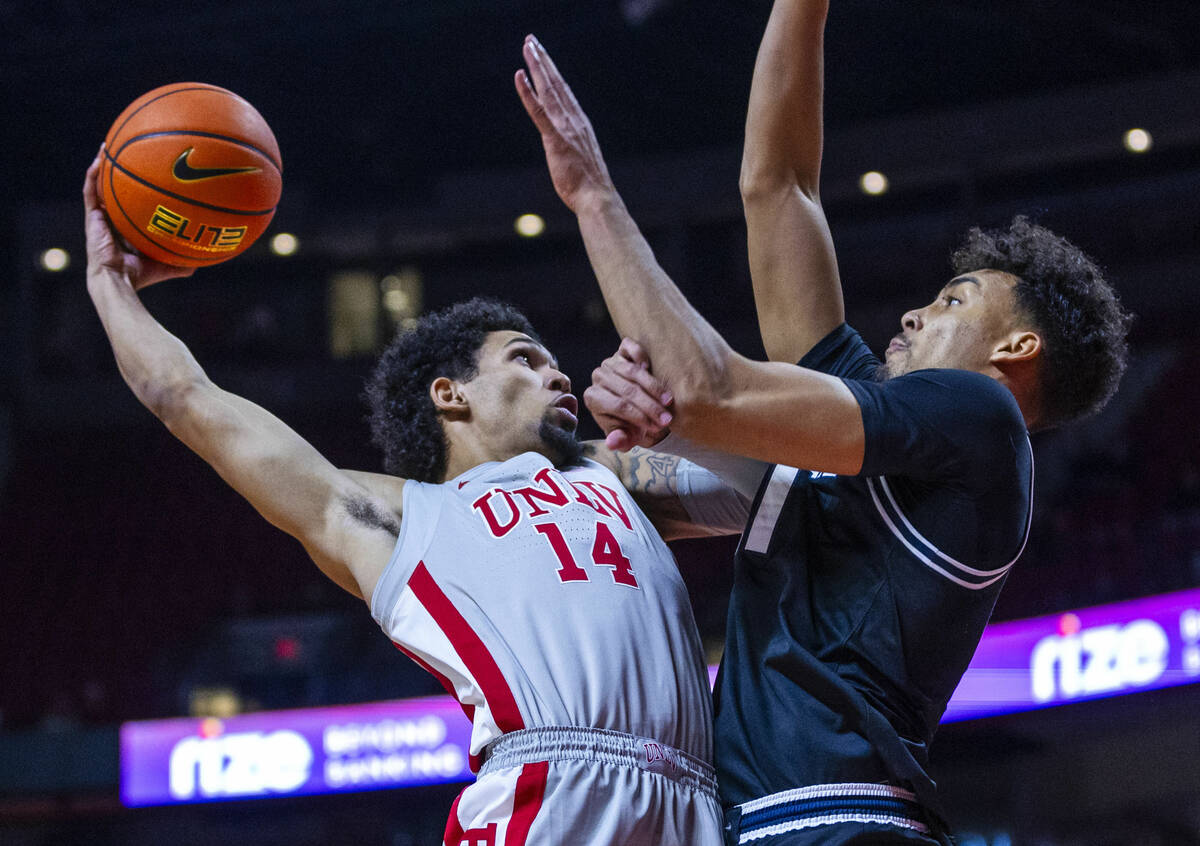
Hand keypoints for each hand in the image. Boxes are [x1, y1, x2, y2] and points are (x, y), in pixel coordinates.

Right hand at [84, 146, 193, 290]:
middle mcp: (114, 219)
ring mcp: (102, 218)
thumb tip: (209, 256)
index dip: (137, 190)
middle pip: (116, 190)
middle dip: (120, 172)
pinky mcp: (92, 218)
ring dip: (103, 166)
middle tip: (128, 152)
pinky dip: (93, 176)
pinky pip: (90, 192)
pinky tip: (98, 160)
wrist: (118, 281)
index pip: (133, 204)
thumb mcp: (169, 264)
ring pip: (100, 186)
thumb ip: (186, 259)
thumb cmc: (142, 276)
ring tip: (107, 147)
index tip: (148, 173)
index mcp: (129, 227)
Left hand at [515, 34, 615, 212]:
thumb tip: (568, 149)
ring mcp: (565, 127)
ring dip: (537, 66)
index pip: (564, 92)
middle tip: (532, 40)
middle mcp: (574, 120)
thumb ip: (572, 147)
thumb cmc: (589, 186)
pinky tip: (519, 75)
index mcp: (580, 124)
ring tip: (528, 47)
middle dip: (543, 60)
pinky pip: (538, 111)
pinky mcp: (555, 138)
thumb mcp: (581, 160)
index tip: (544, 56)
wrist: (597, 198)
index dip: (553, 72)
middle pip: (556, 83)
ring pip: (548, 90)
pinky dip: (528, 92)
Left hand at [583, 338, 673, 451]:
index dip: (640, 417)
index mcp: (593, 398)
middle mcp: (598, 378)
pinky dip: (640, 356)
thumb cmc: (629, 422)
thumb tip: (613, 443)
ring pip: (632, 372)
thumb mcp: (626, 435)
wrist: (635, 404)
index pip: (618, 406)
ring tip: (668, 401)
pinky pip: (630, 348)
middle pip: (627, 390)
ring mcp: (609, 362)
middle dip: (650, 406)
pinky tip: (650, 368)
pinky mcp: (621, 350)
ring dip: (653, 387)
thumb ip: (620, 440)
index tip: (658, 426)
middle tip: (667, 419)